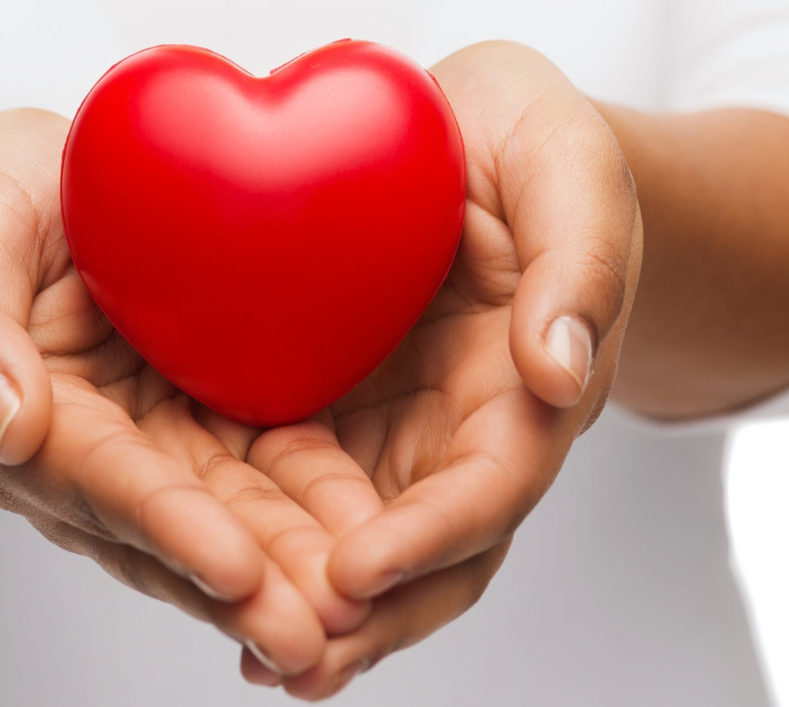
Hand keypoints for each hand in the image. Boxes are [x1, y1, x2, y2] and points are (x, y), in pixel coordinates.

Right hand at [0, 109, 369, 674]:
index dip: (166, 525)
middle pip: (177, 530)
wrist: (58, 196)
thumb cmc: (3, 207)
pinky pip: (274, 473)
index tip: (234, 569)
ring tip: (356, 615)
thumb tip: (6, 424)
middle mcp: (104, 456)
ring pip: (235, 520)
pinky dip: (320, 514)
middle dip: (246, 587)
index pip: (102, 479)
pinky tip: (377, 545)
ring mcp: (167, 447)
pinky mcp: (219, 423)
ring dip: (293, 571)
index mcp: (34, 421)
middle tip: (315, 636)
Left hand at [238, 41, 643, 697]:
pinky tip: (209, 566)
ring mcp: (395, 427)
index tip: (357, 573)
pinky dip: (267, 536)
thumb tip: (561, 374)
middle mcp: (461, 431)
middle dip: (366, 615)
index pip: (490, 490)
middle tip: (289, 662)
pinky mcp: (333, 405)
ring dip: (309, 602)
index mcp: (528, 391)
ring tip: (246, 650)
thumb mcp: (567, 171)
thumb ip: (580, 262)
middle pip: (425, 552)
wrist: (469, 135)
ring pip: (358, 539)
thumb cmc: (531, 147)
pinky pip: (300, 486)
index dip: (430, 538)